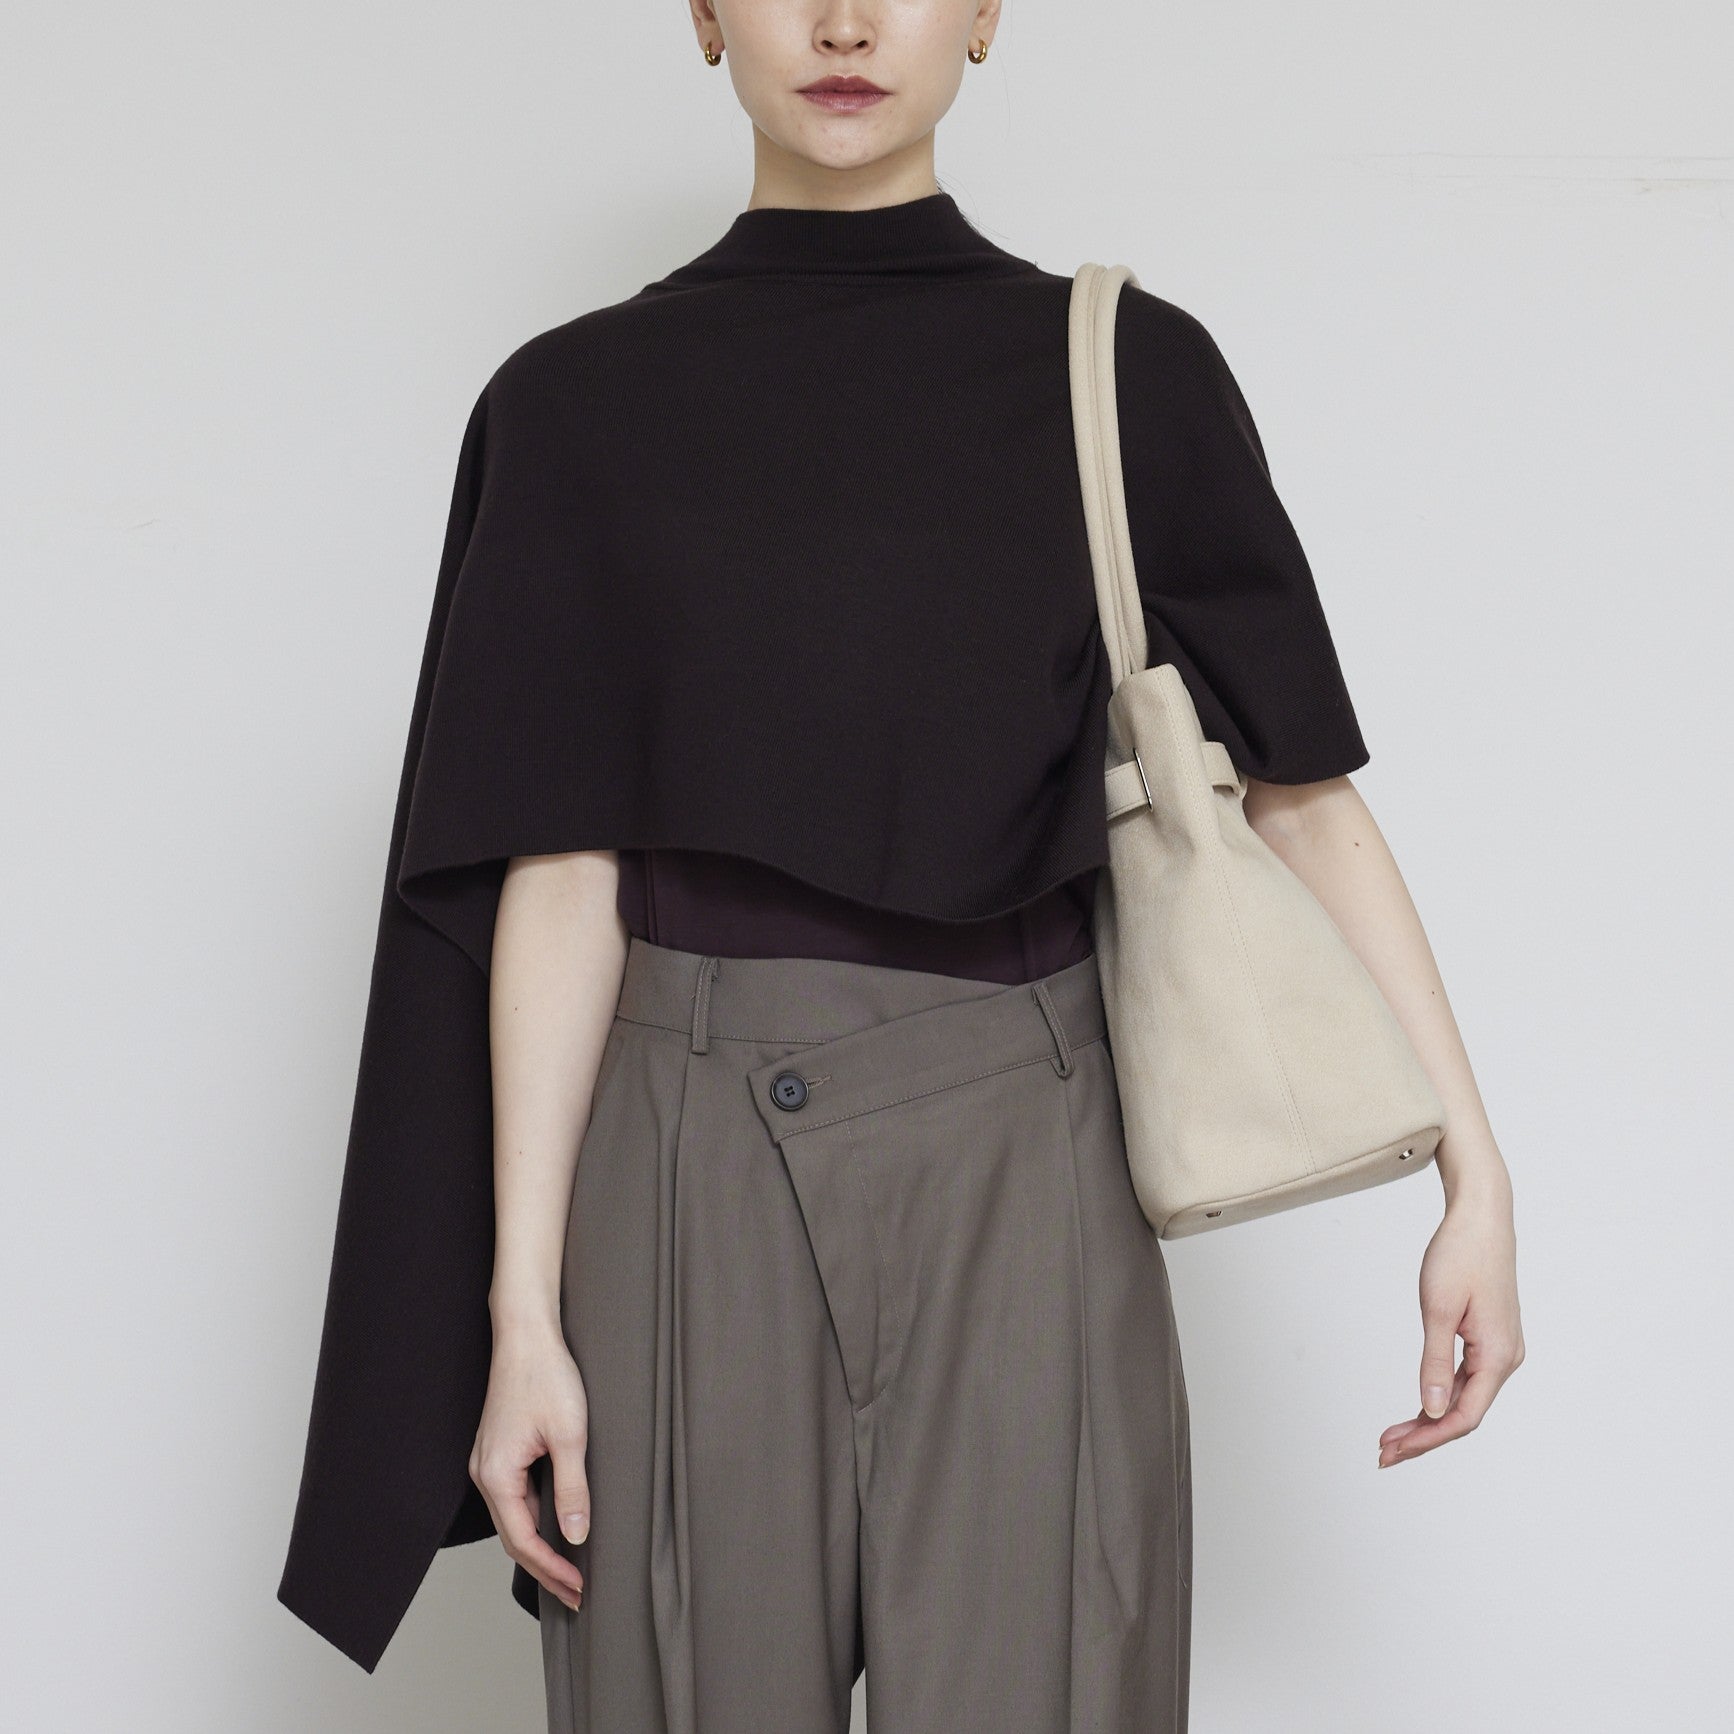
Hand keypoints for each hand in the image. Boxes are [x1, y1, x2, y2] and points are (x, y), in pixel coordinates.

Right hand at [468, 1321, 590, 1609]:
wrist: (526, 1334)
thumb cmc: (546, 1376)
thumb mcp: (569, 1435)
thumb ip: (572, 1489)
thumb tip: (575, 1537)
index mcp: (496, 1476)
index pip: (522, 1542)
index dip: (552, 1570)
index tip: (579, 1589)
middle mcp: (484, 1473)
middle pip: (514, 1536)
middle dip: (546, 1567)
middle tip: (578, 1592)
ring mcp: (489, 1461)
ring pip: (514, 1517)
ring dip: (540, 1543)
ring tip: (572, 1566)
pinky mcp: (500, 1449)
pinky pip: (516, 1495)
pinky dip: (536, 1517)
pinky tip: (559, 1522)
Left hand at [1378, 1185, 1524, 1466]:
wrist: (1482, 1216)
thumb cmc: (1461, 1254)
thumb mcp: (1438, 1309)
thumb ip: (1434, 1363)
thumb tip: (1431, 1410)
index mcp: (1498, 1357)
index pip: (1463, 1417)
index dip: (1427, 1439)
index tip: (1393, 1450)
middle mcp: (1505, 1359)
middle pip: (1463, 1413)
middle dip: (1423, 1436)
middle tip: (1383, 1453)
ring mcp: (1499, 1350)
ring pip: (1463, 1399)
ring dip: (1428, 1419)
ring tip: (1392, 1436)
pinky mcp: (1489, 1339)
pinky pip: (1465, 1380)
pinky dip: (1439, 1395)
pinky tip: (1417, 1408)